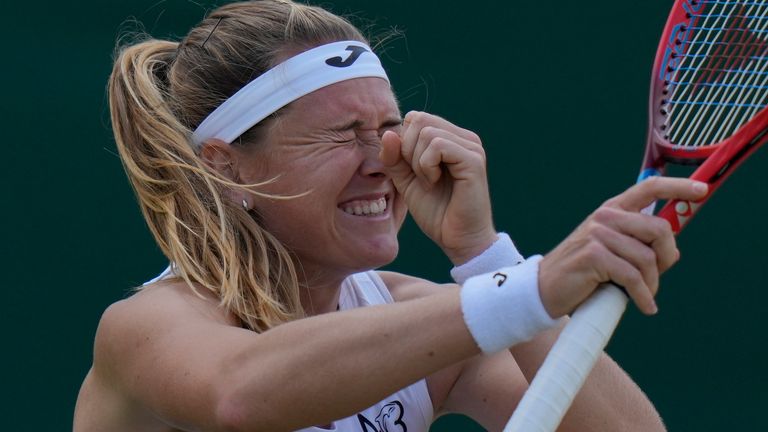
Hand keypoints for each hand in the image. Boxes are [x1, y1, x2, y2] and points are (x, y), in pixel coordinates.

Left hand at [380, 111, 496, 264]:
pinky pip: (437, 146)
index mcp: (451, 138)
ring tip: (429, 182)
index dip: (403, 143)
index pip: (415, 118)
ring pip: (426, 132)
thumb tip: (388, 133)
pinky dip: (426, 166)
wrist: (458, 239)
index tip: (411, 171)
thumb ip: (394, 157)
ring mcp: (471, 146)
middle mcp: (464, 137)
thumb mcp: (406, 180)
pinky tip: (434, 182)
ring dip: (417, 162)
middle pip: (419, 120)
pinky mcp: (473, 159)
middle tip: (420, 177)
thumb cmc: (436, 211)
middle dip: (407, 150)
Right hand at [538, 177, 708, 317]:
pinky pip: (633, 277)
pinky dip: (643, 296)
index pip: (649, 188)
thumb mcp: (612, 251)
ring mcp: (598, 234)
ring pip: (647, 258)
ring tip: (643, 295)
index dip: (678, 187)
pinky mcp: (593, 255)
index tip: (701, 190)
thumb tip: (673, 250)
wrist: (545, 288)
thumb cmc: (583, 272)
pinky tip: (645, 307)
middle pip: (659, 229)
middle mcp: (606, 216)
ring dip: (652, 284)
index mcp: (613, 209)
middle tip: (658, 276)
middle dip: (666, 257)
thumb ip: (639, 244)